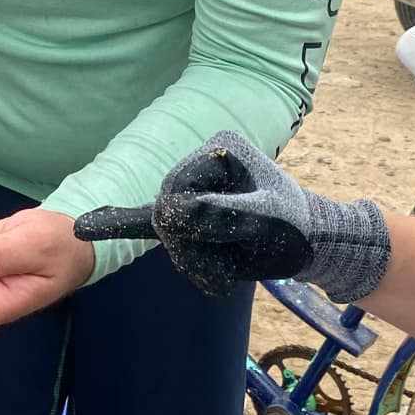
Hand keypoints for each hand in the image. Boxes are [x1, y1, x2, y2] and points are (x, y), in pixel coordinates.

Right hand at [73, 130, 390, 303]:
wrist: (314, 244)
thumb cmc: (295, 226)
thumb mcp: (263, 218)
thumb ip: (218, 213)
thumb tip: (169, 212)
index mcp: (219, 151)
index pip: (178, 186)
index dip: (192, 217)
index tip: (225, 232)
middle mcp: (202, 165)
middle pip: (167, 207)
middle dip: (191, 240)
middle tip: (229, 254)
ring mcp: (196, 190)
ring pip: (167, 229)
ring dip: (193, 256)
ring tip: (229, 262)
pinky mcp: (195, 216)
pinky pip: (159, 228)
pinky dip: (135, 232)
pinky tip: (101, 232)